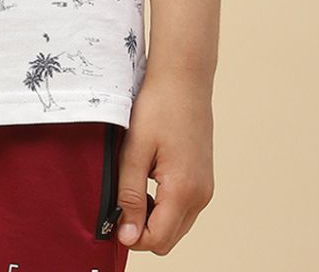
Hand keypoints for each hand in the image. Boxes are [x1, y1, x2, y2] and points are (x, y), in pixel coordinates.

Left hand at [115, 68, 214, 254]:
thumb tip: (128, 236)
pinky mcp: (204, 179)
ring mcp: (206, 188)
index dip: (131, 235)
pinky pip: (184, 209)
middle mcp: (201, 196)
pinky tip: (150, 176)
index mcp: (184, 191)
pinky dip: (165, 205)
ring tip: (135, 183)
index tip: (113, 215)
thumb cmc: (157, 108)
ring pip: (177, 226)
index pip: (157, 240)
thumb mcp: (134, 151)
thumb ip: (130, 196)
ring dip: (154, 216)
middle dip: (142, 228)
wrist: (183, 78)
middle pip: (168, 239)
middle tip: (122, 197)